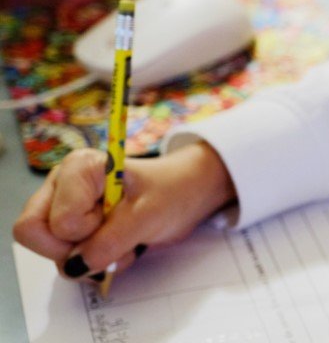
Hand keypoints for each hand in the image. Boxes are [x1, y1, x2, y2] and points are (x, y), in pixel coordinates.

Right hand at [13, 141, 235, 280]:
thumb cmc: (172, 191)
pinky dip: (95, 263)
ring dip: (91, 259)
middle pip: (35, 234)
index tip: (116, 216)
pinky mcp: (73, 230)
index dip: (86, 230)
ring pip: (53, 253)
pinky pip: (68, 261)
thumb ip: (113, 240)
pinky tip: (119, 247)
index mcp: (78, 168)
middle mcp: (62, 185)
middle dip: (76, 248)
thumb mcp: (149, 214)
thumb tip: (76, 266)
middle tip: (113, 236)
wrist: (187, 193)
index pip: (57, 220)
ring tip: (122, 241)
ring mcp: (64, 208)